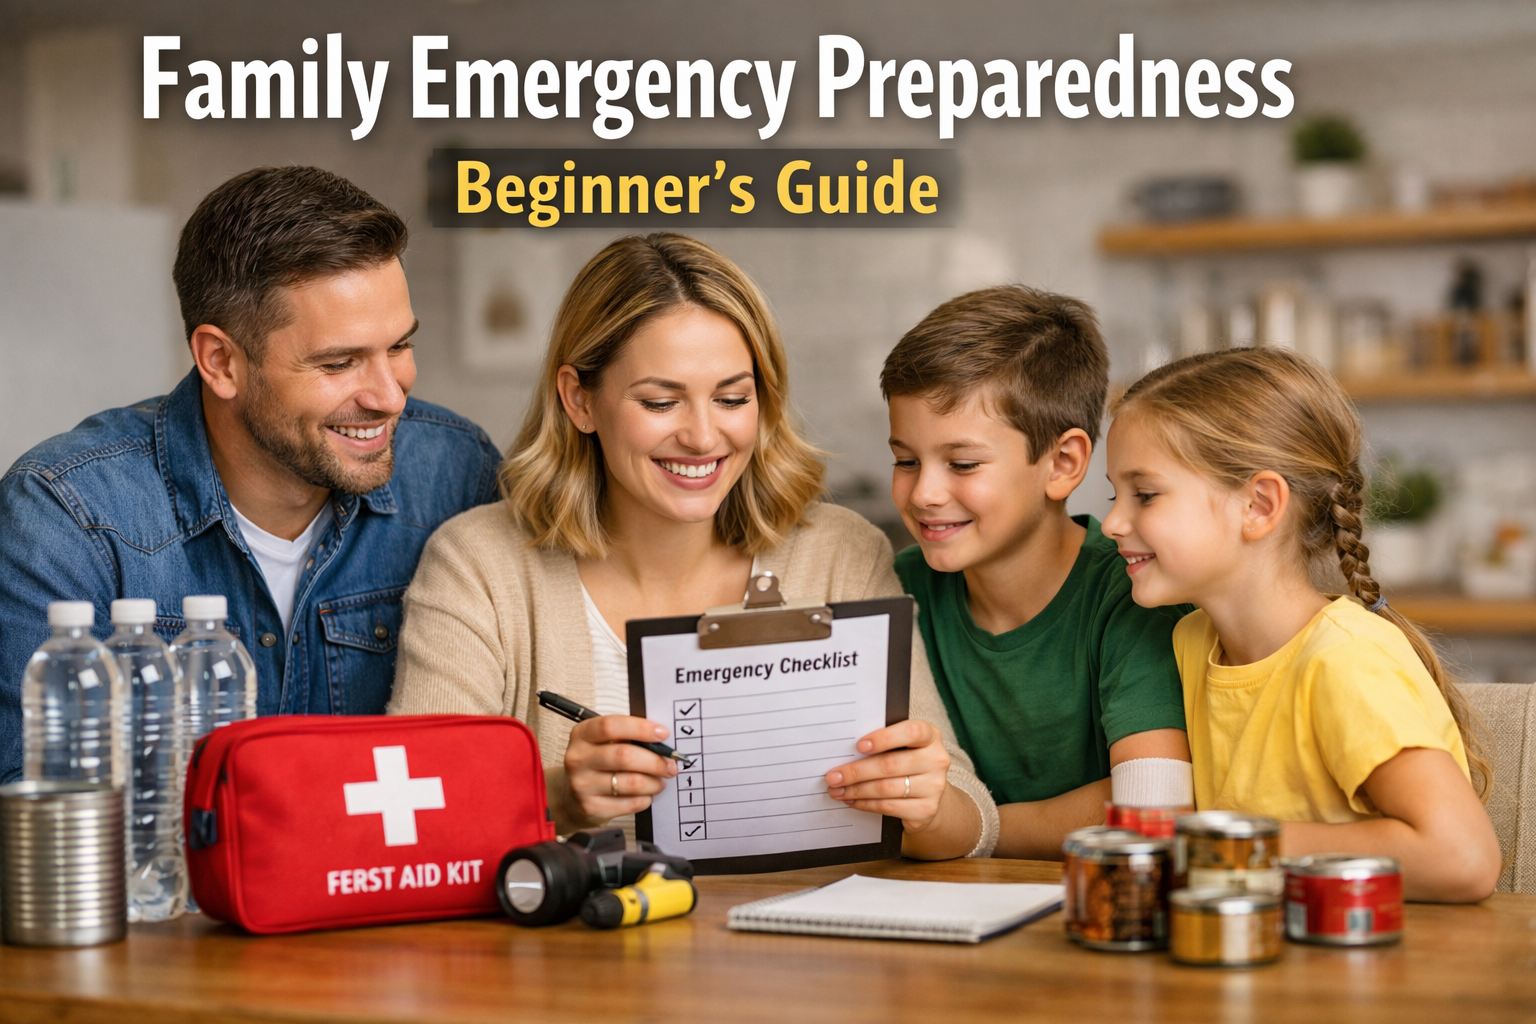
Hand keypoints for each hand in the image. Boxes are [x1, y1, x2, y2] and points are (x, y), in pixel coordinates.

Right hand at [559, 715, 678, 828]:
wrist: (570, 797)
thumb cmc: (595, 764)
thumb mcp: (602, 744)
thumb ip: (627, 738)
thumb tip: (662, 741)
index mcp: (582, 735)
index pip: (611, 726)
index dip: (641, 728)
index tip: (663, 734)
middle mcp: (578, 758)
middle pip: (624, 756)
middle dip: (655, 761)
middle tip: (671, 765)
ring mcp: (582, 785)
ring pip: (631, 782)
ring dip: (654, 782)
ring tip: (660, 781)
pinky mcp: (590, 808)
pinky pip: (630, 803)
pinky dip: (645, 799)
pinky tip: (646, 795)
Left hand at [825, 719, 950, 833]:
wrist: (929, 794)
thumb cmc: (907, 762)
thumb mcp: (902, 747)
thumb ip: (883, 743)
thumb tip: (844, 749)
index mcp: (930, 736)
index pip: (911, 732)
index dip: (884, 738)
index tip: (859, 745)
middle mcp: (936, 760)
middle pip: (891, 765)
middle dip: (856, 771)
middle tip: (833, 776)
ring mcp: (934, 787)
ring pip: (886, 788)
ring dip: (856, 790)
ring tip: (837, 790)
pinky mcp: (926, 810)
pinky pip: (888, 807)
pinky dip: (865, 804)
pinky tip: (852, 801)